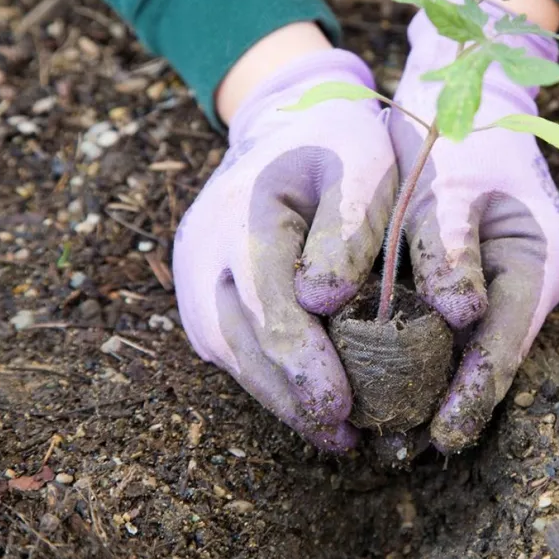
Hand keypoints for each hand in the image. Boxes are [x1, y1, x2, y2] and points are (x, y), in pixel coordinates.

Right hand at [172, 50, 396, 450]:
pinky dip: (267, 377)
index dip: (302, 361)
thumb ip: (349, 227)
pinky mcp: (203, 290)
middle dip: (291, 395)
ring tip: (333, 435)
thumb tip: (322, 302)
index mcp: (246, 212)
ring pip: (230, 351)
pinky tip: (308, 403)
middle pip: (240, 339)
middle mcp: (205, 249)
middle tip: (342, 438)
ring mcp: (195, 272)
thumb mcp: (363, 165)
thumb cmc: (339, 143)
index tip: (339, 406)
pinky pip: (230, 344)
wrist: (289, 120)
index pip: (267, 302)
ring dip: (278, 397)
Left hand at [389, 1, 558, 452]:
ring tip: (398, 429)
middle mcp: (533, 277)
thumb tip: (460, 316)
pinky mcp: (483, 274)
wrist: (467, 92)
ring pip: (477, 345)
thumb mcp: (450, 185)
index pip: (506, 343)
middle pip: (495, 355)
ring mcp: (511, 278)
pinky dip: (431, 352)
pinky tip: (394, 376)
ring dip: (441, 383)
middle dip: (456, 401)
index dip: (475, 393)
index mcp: (539, 258)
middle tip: (408, 448)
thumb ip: (451, 249)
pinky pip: (459, 325)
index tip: (441, 436)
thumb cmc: (460, 133)